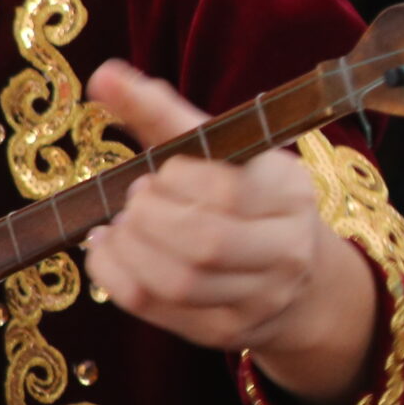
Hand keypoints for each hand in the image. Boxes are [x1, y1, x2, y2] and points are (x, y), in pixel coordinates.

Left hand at [82, 61, 377, 404]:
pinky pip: (157, 309)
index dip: (179, 180)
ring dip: (131, 248)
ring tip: (122, 226)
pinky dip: (116, 277)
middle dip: (151, 218)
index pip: (229, 188)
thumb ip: (162, 114)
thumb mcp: (221, 153)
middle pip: (205, 241)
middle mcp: (287, 248)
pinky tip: (109, 252)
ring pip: (179, 280)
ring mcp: (260, 296)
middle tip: (136, 200)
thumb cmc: (247, 201)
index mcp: (290, 192)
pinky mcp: (227, 331)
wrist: (300, 281)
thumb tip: (103, 74)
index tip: (163, 170)